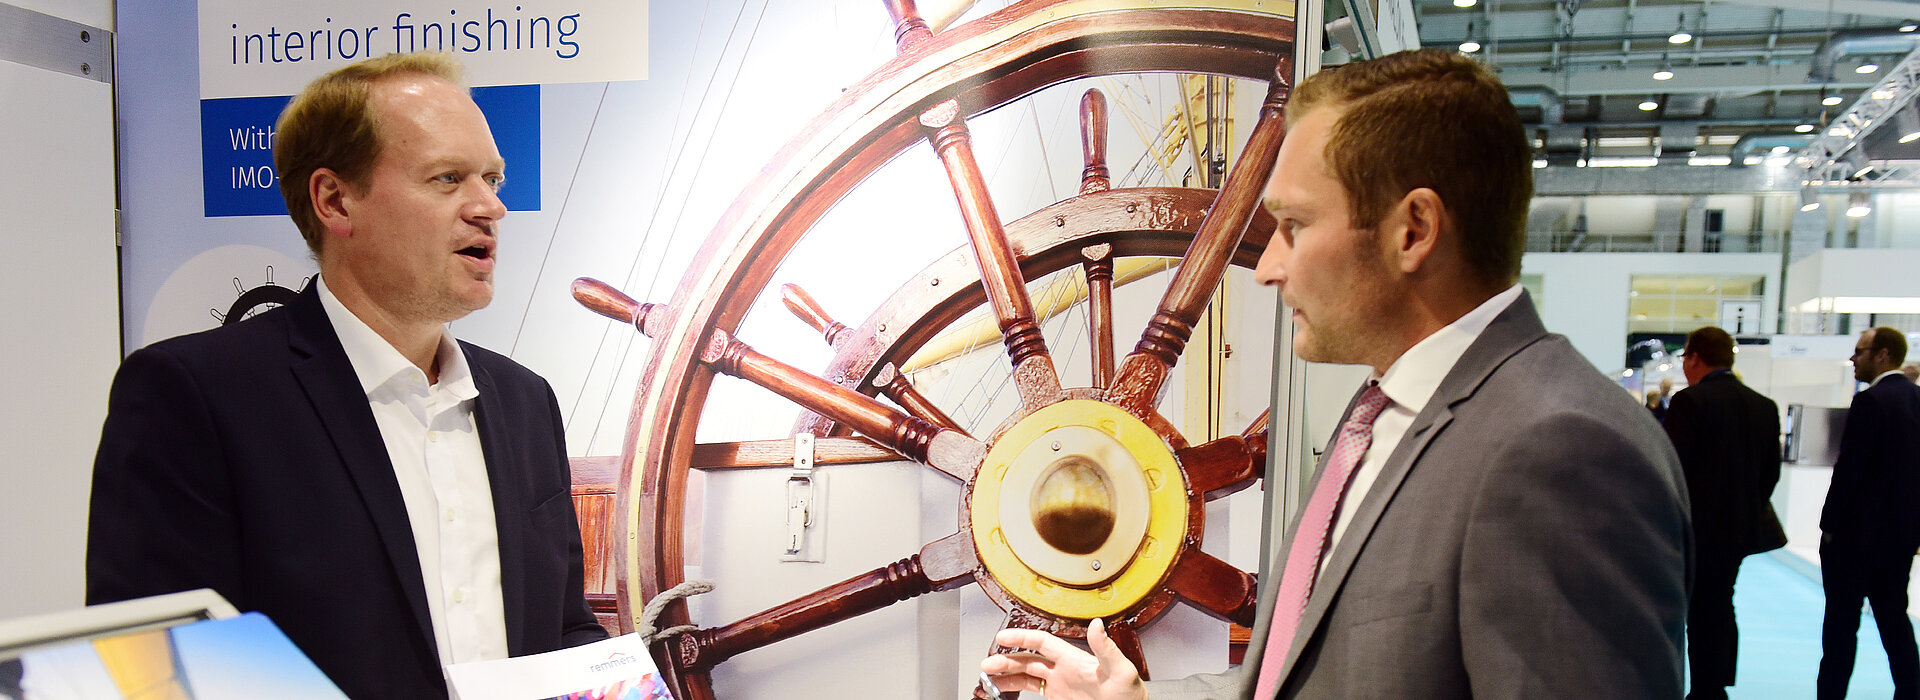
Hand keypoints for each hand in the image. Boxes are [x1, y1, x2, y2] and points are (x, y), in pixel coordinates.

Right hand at [979, 619, 1144, 699]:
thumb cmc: (1131, 694)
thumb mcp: (1121, 671)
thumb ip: (1107, 649)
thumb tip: (1097, 624)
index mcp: (1074, 658)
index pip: (1041, 642)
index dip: (1021, 638)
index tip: (1002, 637)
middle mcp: (1064, 668)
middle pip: (1027, 659)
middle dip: (1005, 659)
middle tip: (987, 664)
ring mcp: (1060, 683)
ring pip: (1026, 674)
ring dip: (1007, 674)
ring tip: (988, 676)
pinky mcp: (1060, 698)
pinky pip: (1032, 690)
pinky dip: (1015, 689)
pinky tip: (1004, 689)